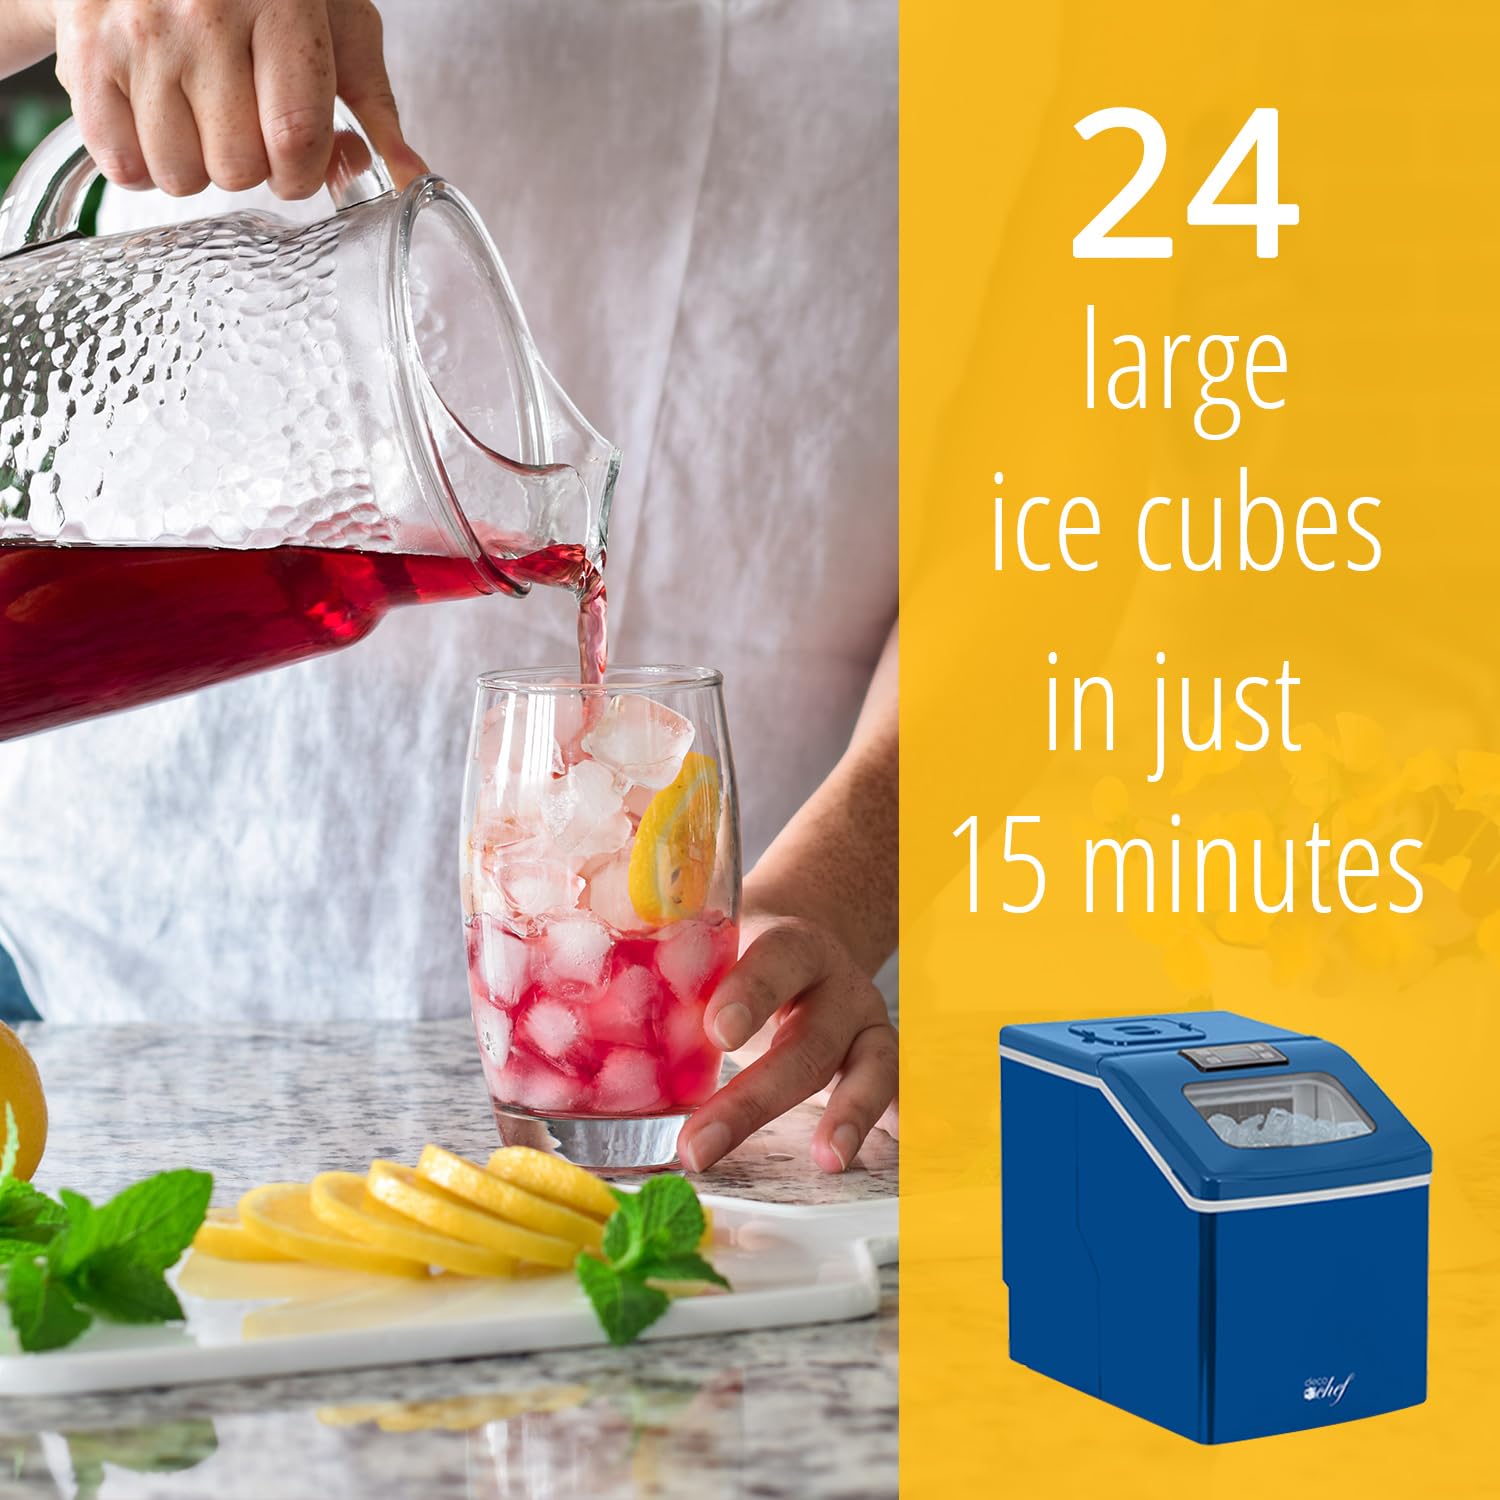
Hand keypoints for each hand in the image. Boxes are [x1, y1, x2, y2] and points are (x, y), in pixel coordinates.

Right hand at [48, 0, 425, 197]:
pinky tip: (158, 120)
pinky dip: (142, 163)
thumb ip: (376, 108)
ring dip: (197, 166)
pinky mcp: (86, 51)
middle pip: (238, 167)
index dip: (303, 171)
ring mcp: (137, 32)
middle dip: (252, 166)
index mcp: (280, 2)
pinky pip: (120, 162)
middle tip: (244, 122)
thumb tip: (414, 181)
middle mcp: (202, 13)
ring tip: (198, 115)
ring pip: (180, 174)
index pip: (295, 138)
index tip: (299, 158)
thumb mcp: (337, 24)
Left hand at [676, 899, 898, 1174]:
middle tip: (698, 1145)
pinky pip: (895, 1086)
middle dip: (754, 1100)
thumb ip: (669, 971)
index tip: (718, 1031)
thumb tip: (578, 1020)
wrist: (804, 936)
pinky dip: (896, 1115)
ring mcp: (863, 1021)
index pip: (776, 961)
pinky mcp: (878, 1054)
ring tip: (828, 1159)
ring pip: (869, 1065)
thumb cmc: (740, 949)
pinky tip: (891, 1148)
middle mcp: (835, 982)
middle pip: (806, 1041)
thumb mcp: (711, 941)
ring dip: (849, 1114)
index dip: (751, 993)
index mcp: (789, 943)